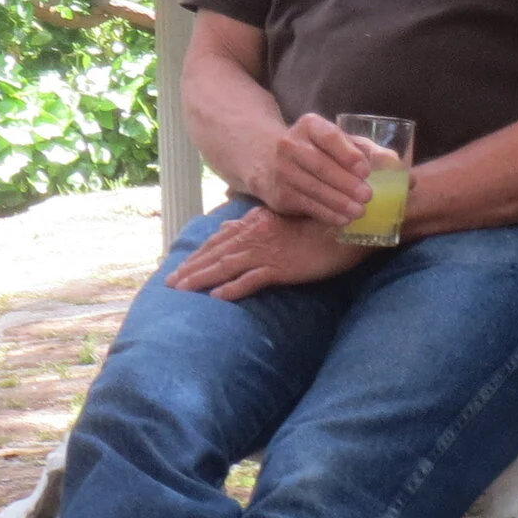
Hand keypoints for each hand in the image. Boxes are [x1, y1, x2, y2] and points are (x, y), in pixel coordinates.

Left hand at [165, 206, 366, 301]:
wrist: (347, 228)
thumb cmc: (319, 224)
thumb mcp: (283, 220)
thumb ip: (257, 222)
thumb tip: (232, 225)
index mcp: (257, 223)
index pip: (219, 239)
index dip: (198, 253)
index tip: (180, 266)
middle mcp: (257, 235)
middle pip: (216, 253)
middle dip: (191, 268)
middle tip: (170, 283)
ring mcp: (268, 251)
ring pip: (226, 266)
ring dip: (201, 278)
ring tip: (182, 290)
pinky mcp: (281, 268)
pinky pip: (252, 279)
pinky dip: (233, 288)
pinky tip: (217, 297)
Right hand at [246, 113, 378, 226]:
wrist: (267, 160)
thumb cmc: (316, 150)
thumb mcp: (335, 141)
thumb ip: (365, 149)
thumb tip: (396, 164)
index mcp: (309, 125)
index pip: (329, 136)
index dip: (347, 153)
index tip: (365, 170)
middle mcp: (290, 144)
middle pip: (320, 164)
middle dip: (345, 182)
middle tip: (368, 196)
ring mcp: (282, 170)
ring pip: (312, 188)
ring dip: (338, 202)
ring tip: (360, 211)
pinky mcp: (279, 194)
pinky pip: (306, 205)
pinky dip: (326, 213)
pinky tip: (343, 219)